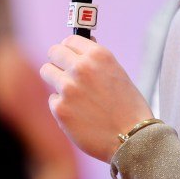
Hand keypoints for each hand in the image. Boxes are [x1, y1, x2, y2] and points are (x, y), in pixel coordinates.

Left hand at [40, 35, 152, 161]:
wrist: (132, 138)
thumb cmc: (128, 107)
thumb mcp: (116, 73)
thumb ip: (95, 62)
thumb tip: (76, 50)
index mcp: (99, 55)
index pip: (70, 40)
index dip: (69, 49)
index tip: (70, 56)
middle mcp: (82, 67)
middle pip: (53, 52)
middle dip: (58, 60)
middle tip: (64, 71)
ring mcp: (68, 87)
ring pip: (47, 72)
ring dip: (56, 80)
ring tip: (71, 93)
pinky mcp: (60, 108)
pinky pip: (52, 99)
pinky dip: (62, 106)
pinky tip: (79, 114)